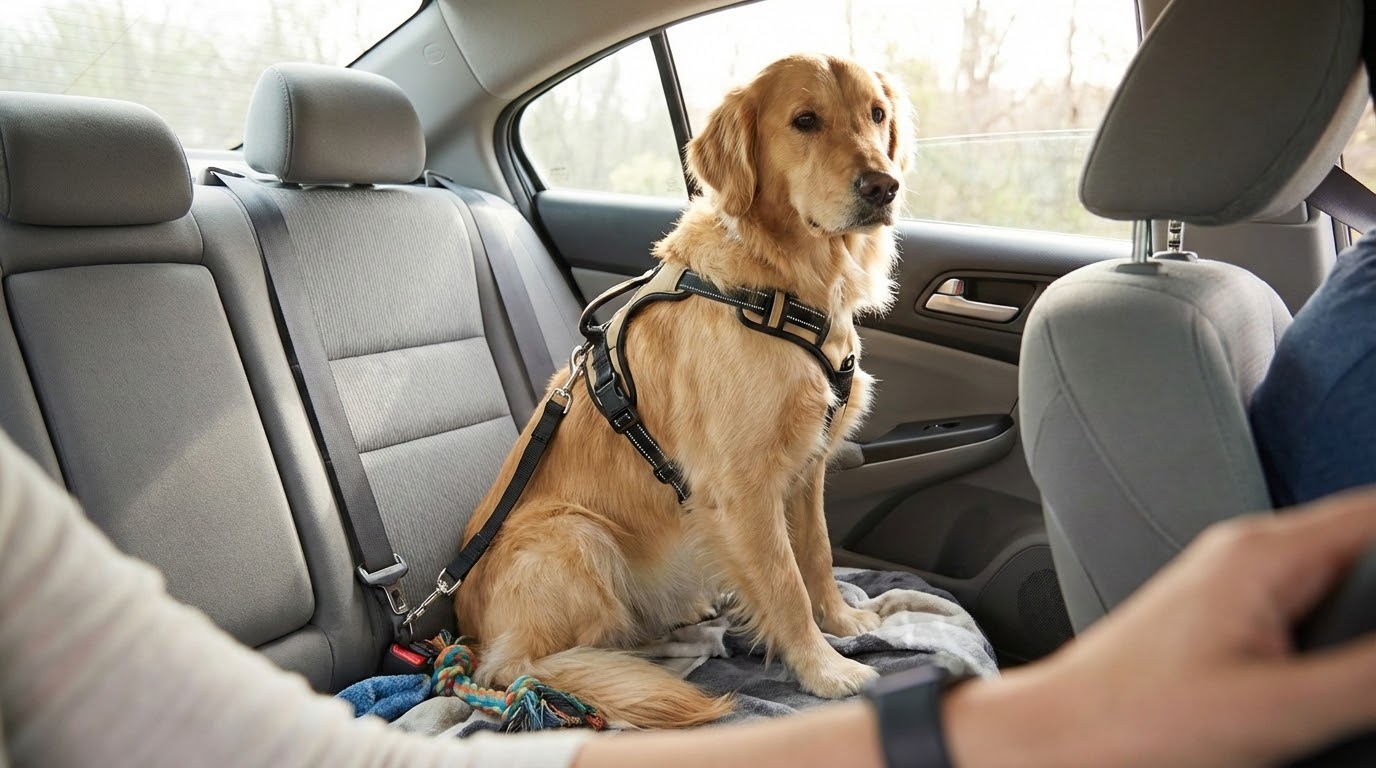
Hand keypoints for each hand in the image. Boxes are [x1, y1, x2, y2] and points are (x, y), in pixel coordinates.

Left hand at [945, 487, 1375, 766]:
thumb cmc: (1134, 720)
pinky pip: (1306, 614)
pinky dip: (1339, 638)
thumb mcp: (1277, 707)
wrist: (1054, 740)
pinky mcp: (1225, 625)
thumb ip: (1367, 675)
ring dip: (1367, 617)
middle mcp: (1248, 557)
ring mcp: (1234, 589)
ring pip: (1338, 583)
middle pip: (1365, 548)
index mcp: (1264, 554)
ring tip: (1358, 678)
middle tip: (1373, 667)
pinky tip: (1341, 681)